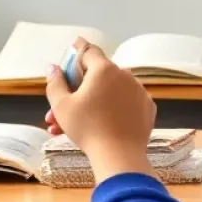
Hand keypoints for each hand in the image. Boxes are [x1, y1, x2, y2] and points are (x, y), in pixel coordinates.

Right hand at [45, 39, 155, 181]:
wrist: (119, 156)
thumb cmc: (87, 129)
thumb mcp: (62, 106)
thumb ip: (55, 83)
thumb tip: (53, 68)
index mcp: (104, 69)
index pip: (88, 51)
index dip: (78, 49)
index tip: (73, 46)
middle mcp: (125, 74)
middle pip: (98, 75)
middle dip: (79, 89)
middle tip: (63, 107)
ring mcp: (139, 90)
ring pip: (111, 91)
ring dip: (94, 102)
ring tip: (75, 125)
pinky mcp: (147, 107)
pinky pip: (126, 103)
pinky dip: (114, 109)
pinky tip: (101, 124)